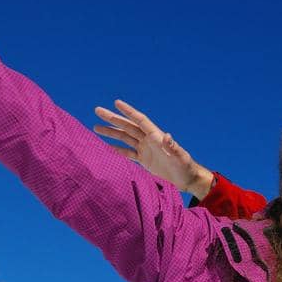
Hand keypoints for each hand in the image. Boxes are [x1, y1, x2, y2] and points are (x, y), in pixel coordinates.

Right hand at [93, 100, 215, 198]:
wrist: (186, 179)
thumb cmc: (185, 167)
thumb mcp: (180, 157)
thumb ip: (172, 147)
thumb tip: (167, 135)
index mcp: (156, 136)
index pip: (139, 120)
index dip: (128, 111)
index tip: (116, 102)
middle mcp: (149, 140)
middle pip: (127, 126)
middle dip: (113, 118)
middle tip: (97, 110)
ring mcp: (145, 149)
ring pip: (125, 137)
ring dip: (111, 132)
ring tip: (96, 127)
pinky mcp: (144, 160)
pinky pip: (127, 152)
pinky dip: (117, 148)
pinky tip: (106, 145)